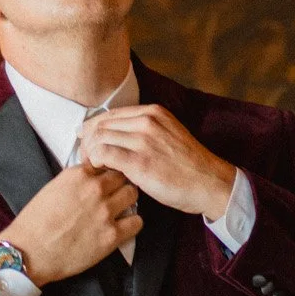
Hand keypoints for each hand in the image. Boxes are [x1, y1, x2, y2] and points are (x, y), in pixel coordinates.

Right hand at [0, 164, 141, 287]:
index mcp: (78, 174)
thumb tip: (92, 178)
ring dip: (127, 200)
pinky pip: (137, 222)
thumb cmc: (35, 223)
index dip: (106, 172)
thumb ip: (76, 180)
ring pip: (132, 194)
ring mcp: (105, 211)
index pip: (106, 162)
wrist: (29, 252)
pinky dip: (132, 223)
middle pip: (122, 176)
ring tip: (119, 209)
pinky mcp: (112, 235)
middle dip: (119, 183)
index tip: (105, 180)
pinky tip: (123, 226)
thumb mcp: (53, 188)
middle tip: (115, 194)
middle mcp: (95, 189)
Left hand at [77, 104, 235, 221]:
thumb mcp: (169, 134)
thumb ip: (145, 131)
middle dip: (88, 140)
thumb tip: (116, 137)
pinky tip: (98, 170)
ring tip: (90, 165)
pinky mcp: (139, 162)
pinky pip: (104, 155)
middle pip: (102, 124)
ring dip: (89, 152)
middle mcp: (147, 122)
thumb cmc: (189, 165)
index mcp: (154, 113)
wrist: (209, 182)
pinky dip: (95, 162)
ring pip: (100, 138)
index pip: (112, 114)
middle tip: (84, 155)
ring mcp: (143, 141)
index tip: (87, 139)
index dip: (94, 127)